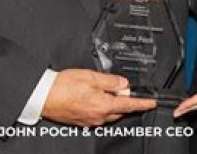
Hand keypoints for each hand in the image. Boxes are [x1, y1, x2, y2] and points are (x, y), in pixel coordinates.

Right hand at [41, 69, 156, 125]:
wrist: (44, 96)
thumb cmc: (64, 85)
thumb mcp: (90, 76)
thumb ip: (109, 81)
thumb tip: (123, 84)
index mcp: (103, 104)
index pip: (129, 105)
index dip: (142, 103)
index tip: (152, 103)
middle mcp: (99, 116)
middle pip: (119, 110)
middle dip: (124, 101)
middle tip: (121, 88)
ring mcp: (90, 121)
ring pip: (108, 114)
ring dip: (112, 104)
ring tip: (103, 90)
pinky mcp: (82, 121)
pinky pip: (98, 116)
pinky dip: (100, 107)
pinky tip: (91, 98)